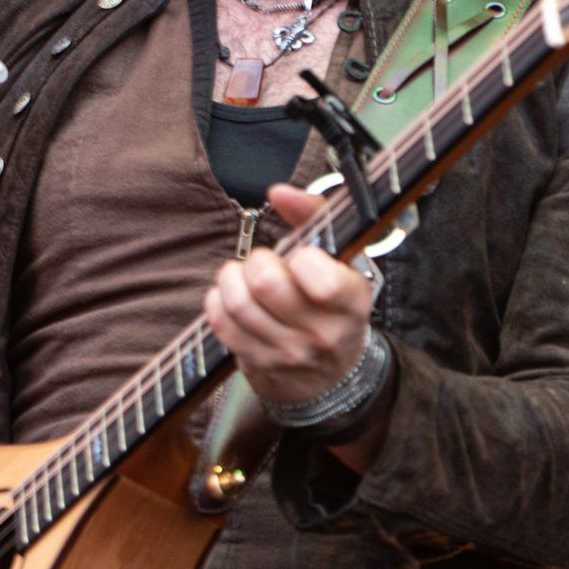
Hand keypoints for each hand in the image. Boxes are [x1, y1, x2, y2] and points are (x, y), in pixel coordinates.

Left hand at [203, 182, 372, 407]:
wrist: (332, 377)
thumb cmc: (333, 305)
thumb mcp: (341, 261)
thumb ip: (314, 216)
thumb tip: (279, 192)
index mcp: (351, 302)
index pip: (322, 281)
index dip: (301, 258)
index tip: (300, 257)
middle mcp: (322, 333)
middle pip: (266, 285)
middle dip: (256, 262)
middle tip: (262, 263)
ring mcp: (288, 353)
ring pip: (239, 304)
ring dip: (231, 279)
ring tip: (241, 276)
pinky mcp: (257, 364)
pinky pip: (222, 325)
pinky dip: (218, 301)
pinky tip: (229, 296)